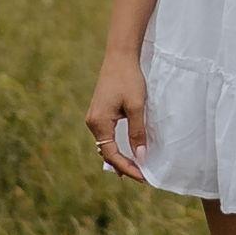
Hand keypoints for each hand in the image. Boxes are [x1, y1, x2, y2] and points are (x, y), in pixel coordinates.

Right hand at [87, 53, 154, 178]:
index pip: (112, 155)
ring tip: (137, 169)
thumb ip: (137, 132)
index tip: (143, 177)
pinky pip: (107, 136)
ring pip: (106, 145)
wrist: (120, 57)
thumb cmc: (129, 79)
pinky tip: (128, 151)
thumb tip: (140, 156)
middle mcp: (92, 123)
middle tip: (142, 177)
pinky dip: (117, 146)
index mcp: (99, 123)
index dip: (128, 168)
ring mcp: (94, 118)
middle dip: (124, 166)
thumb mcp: (137, 107)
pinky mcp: (99, 113)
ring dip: (120, 157)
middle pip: (107, 153)